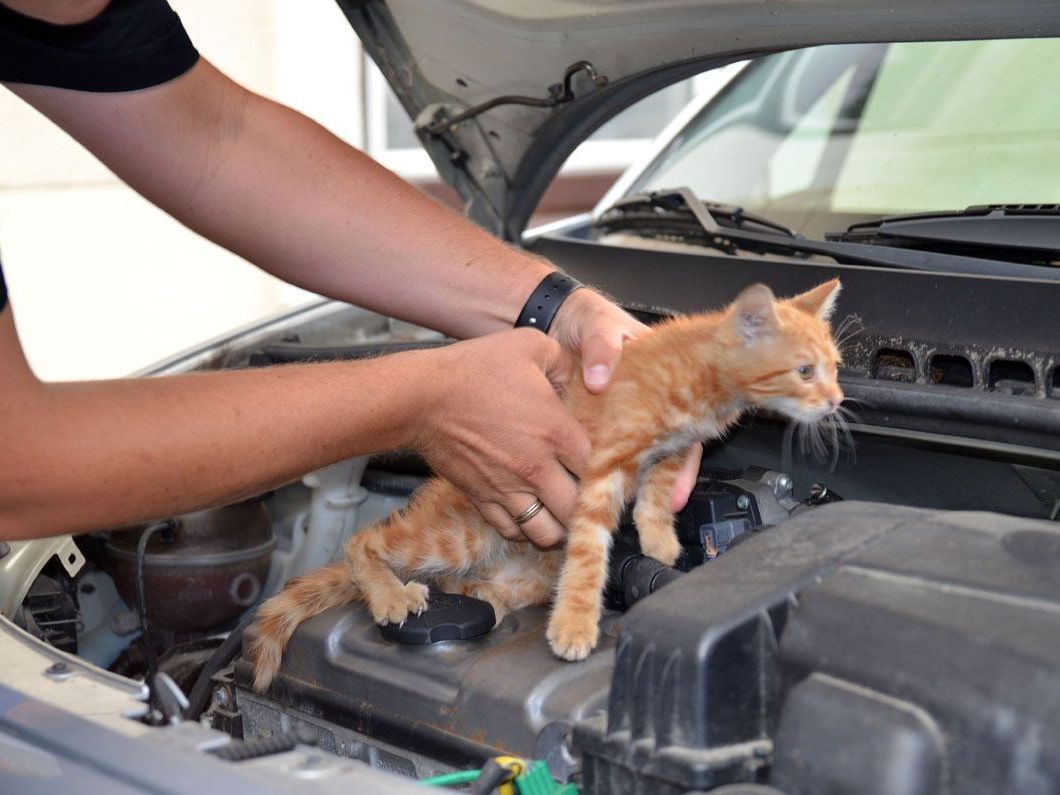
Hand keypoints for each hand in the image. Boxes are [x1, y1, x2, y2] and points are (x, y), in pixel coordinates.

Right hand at [412, 329, 590, 546]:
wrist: (422, 397)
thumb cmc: (475, 369)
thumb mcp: (529, 345)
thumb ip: (564, 360)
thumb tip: (581, 375)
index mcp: (556, 432)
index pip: (598, 468)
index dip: (606, 469)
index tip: (602, 464)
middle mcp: (537, 468)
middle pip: (577, 510)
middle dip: (586, 505)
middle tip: (585, 494)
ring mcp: (508, 489)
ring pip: (547, 533)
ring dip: (558, 526)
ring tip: (559, 512)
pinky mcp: (482, 499)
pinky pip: (512, 532)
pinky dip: (524, 530)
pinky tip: (529, 513)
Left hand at [548, 287, 700, 510]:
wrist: (551, 319)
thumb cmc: (585, 318)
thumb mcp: (597, 323)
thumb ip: (602, 344)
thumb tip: (600, 375)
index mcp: (657, 381)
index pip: (680, 427)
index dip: (681, 464)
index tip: (673, 495)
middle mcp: (642, 407)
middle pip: (659, 455)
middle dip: (658, 490)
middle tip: (653, 519)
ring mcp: (617, 420)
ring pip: (630, 462)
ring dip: (628, 488)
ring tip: (619, 515)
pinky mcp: (589, 427)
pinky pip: (598, 456)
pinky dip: (596, 477)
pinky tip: (590, 496)